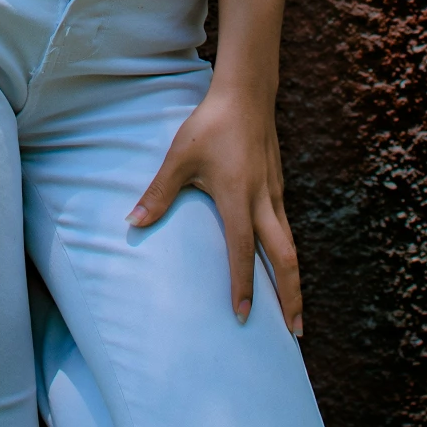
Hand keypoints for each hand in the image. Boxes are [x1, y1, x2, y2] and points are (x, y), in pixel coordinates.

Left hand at [128, 83, 302, 332]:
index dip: (243, 285)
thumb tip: (132, 224)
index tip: (243, 317)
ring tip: (294, 312)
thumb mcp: (179, 158)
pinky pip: (287, 228)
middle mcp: (263, 202)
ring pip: (291, 245)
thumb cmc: (210, 126)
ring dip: (294, 280)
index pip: (242, 252)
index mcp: (238, 199)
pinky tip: (282, 265)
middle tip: (295, 333)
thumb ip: (158, 193)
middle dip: (291, 297)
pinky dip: (288, 254)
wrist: (246, 94)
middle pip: (285, 258)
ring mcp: (275, 195)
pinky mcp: (278, 187)